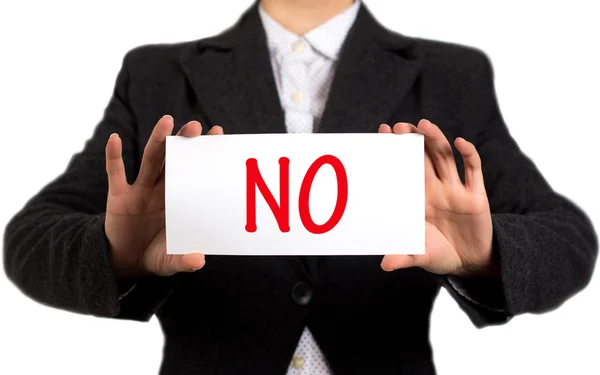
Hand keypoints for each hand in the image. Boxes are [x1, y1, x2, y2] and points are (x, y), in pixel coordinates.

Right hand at [104, 115, 223, 277]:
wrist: (126, 262)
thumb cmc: (155, 255)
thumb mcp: (170, 261)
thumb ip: (183, 261)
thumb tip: (199, 261)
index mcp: (179, 199)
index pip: (193, 172)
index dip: (203, 154)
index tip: (217, 134)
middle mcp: (161, 189)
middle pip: (174, 159)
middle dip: (183, 141)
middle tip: (196, 125)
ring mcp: (139, 190)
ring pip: (150, 160)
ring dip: (157, 140)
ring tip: (166, 121)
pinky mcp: (118, 197)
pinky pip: (115, 173)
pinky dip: (114, 156)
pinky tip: (115, 139)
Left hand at [379, 119, 496, 276]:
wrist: (470, 263)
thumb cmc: (439, 254)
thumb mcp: (420, 256)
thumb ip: (403, 257)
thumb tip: (384, 265)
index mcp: (418, 198)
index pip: (404, 168)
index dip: (395, 151)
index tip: (382, 132)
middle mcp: (435, 188)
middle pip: (423, 157)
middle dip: (412, 141)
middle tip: (399, 126)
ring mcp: (455, 190)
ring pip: (445, 158)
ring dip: (435, 140)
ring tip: (424, 125)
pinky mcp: (475, 196)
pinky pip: (473, 171)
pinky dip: (468, 155)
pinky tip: (461, 142)